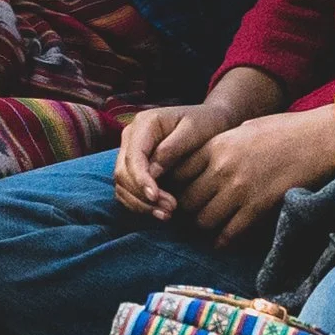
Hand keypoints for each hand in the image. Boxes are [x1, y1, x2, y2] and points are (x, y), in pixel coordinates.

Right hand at [114, 103, 236, 219]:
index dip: (140, 180)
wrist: (211, 119)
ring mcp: (131, 152)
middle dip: (142, 196)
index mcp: (144, 123)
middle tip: (170, 209)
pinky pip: (128, 190)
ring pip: (122, 185)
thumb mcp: (194, 131)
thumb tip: (153, 173)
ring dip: (140, 204)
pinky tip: (159, 212)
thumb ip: (172, 149)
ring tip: (167, 214)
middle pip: (123, 173)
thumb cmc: (206, 122)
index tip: (155, 198)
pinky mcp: (136, 167)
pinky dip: (140, 204)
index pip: (133, 157)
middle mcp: (132, 137)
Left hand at [163, 108, 334, 248]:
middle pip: (187, 201)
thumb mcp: (243, 129)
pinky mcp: (257, 208)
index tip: (179, 192)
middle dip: (187, 210)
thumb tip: (202, 162)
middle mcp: (222, 169)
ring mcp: (239, 190)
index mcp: (216, 146)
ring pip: (203, 221)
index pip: (178, 174)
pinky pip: (228, 233)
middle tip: (193, 214)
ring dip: (204, 226)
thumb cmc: (284, 130)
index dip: (175, 186)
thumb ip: (220, 146)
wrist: (319, 139)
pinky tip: (223, 240)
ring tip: (210, 225)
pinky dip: (222, 240)